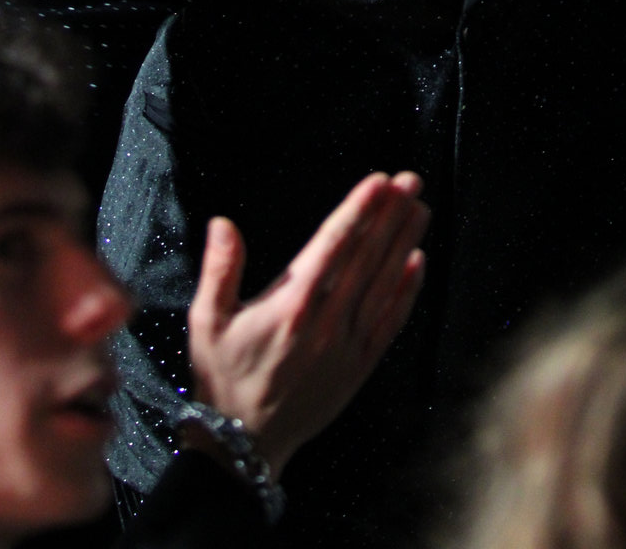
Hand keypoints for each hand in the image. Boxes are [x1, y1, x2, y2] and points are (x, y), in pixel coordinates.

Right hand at [187, 171, 428, 479]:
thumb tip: (222, 222)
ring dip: (404, 243)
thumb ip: (219, 269)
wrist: (243, 445)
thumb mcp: (206, 322)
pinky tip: (419, 264)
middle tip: (411, 181)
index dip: (359, 209)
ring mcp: (347, 345)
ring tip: (419, 210)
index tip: (379, 181)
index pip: (333, 245)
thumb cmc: (223, 377)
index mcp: (291, 305)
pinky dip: (407, 292)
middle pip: (366, 257)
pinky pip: (390, 323)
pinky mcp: (358, 367)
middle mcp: (325, 322)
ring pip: (384, 284)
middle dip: (390, 215)